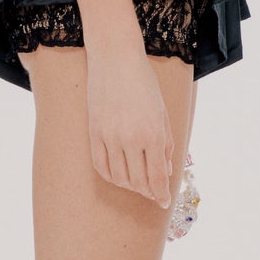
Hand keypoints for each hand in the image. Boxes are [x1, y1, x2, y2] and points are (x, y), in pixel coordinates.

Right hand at [85, 45, 175, 208]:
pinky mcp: (94, 132)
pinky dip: (112, 177)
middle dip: (148, 192)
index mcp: (153, 134)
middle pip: (139, 182)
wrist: (116, 58)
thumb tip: (164, 172)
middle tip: (154, 194)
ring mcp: (109, 136)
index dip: (162, 194)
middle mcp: (131, 139)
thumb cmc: (145, 83)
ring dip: (131, 186)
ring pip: (119, 177)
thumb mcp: (162, 113)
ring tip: (139, 184)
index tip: (165, 202)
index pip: (157, 177)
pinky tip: (120, 176)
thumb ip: (165, 145)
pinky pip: (101, 165)